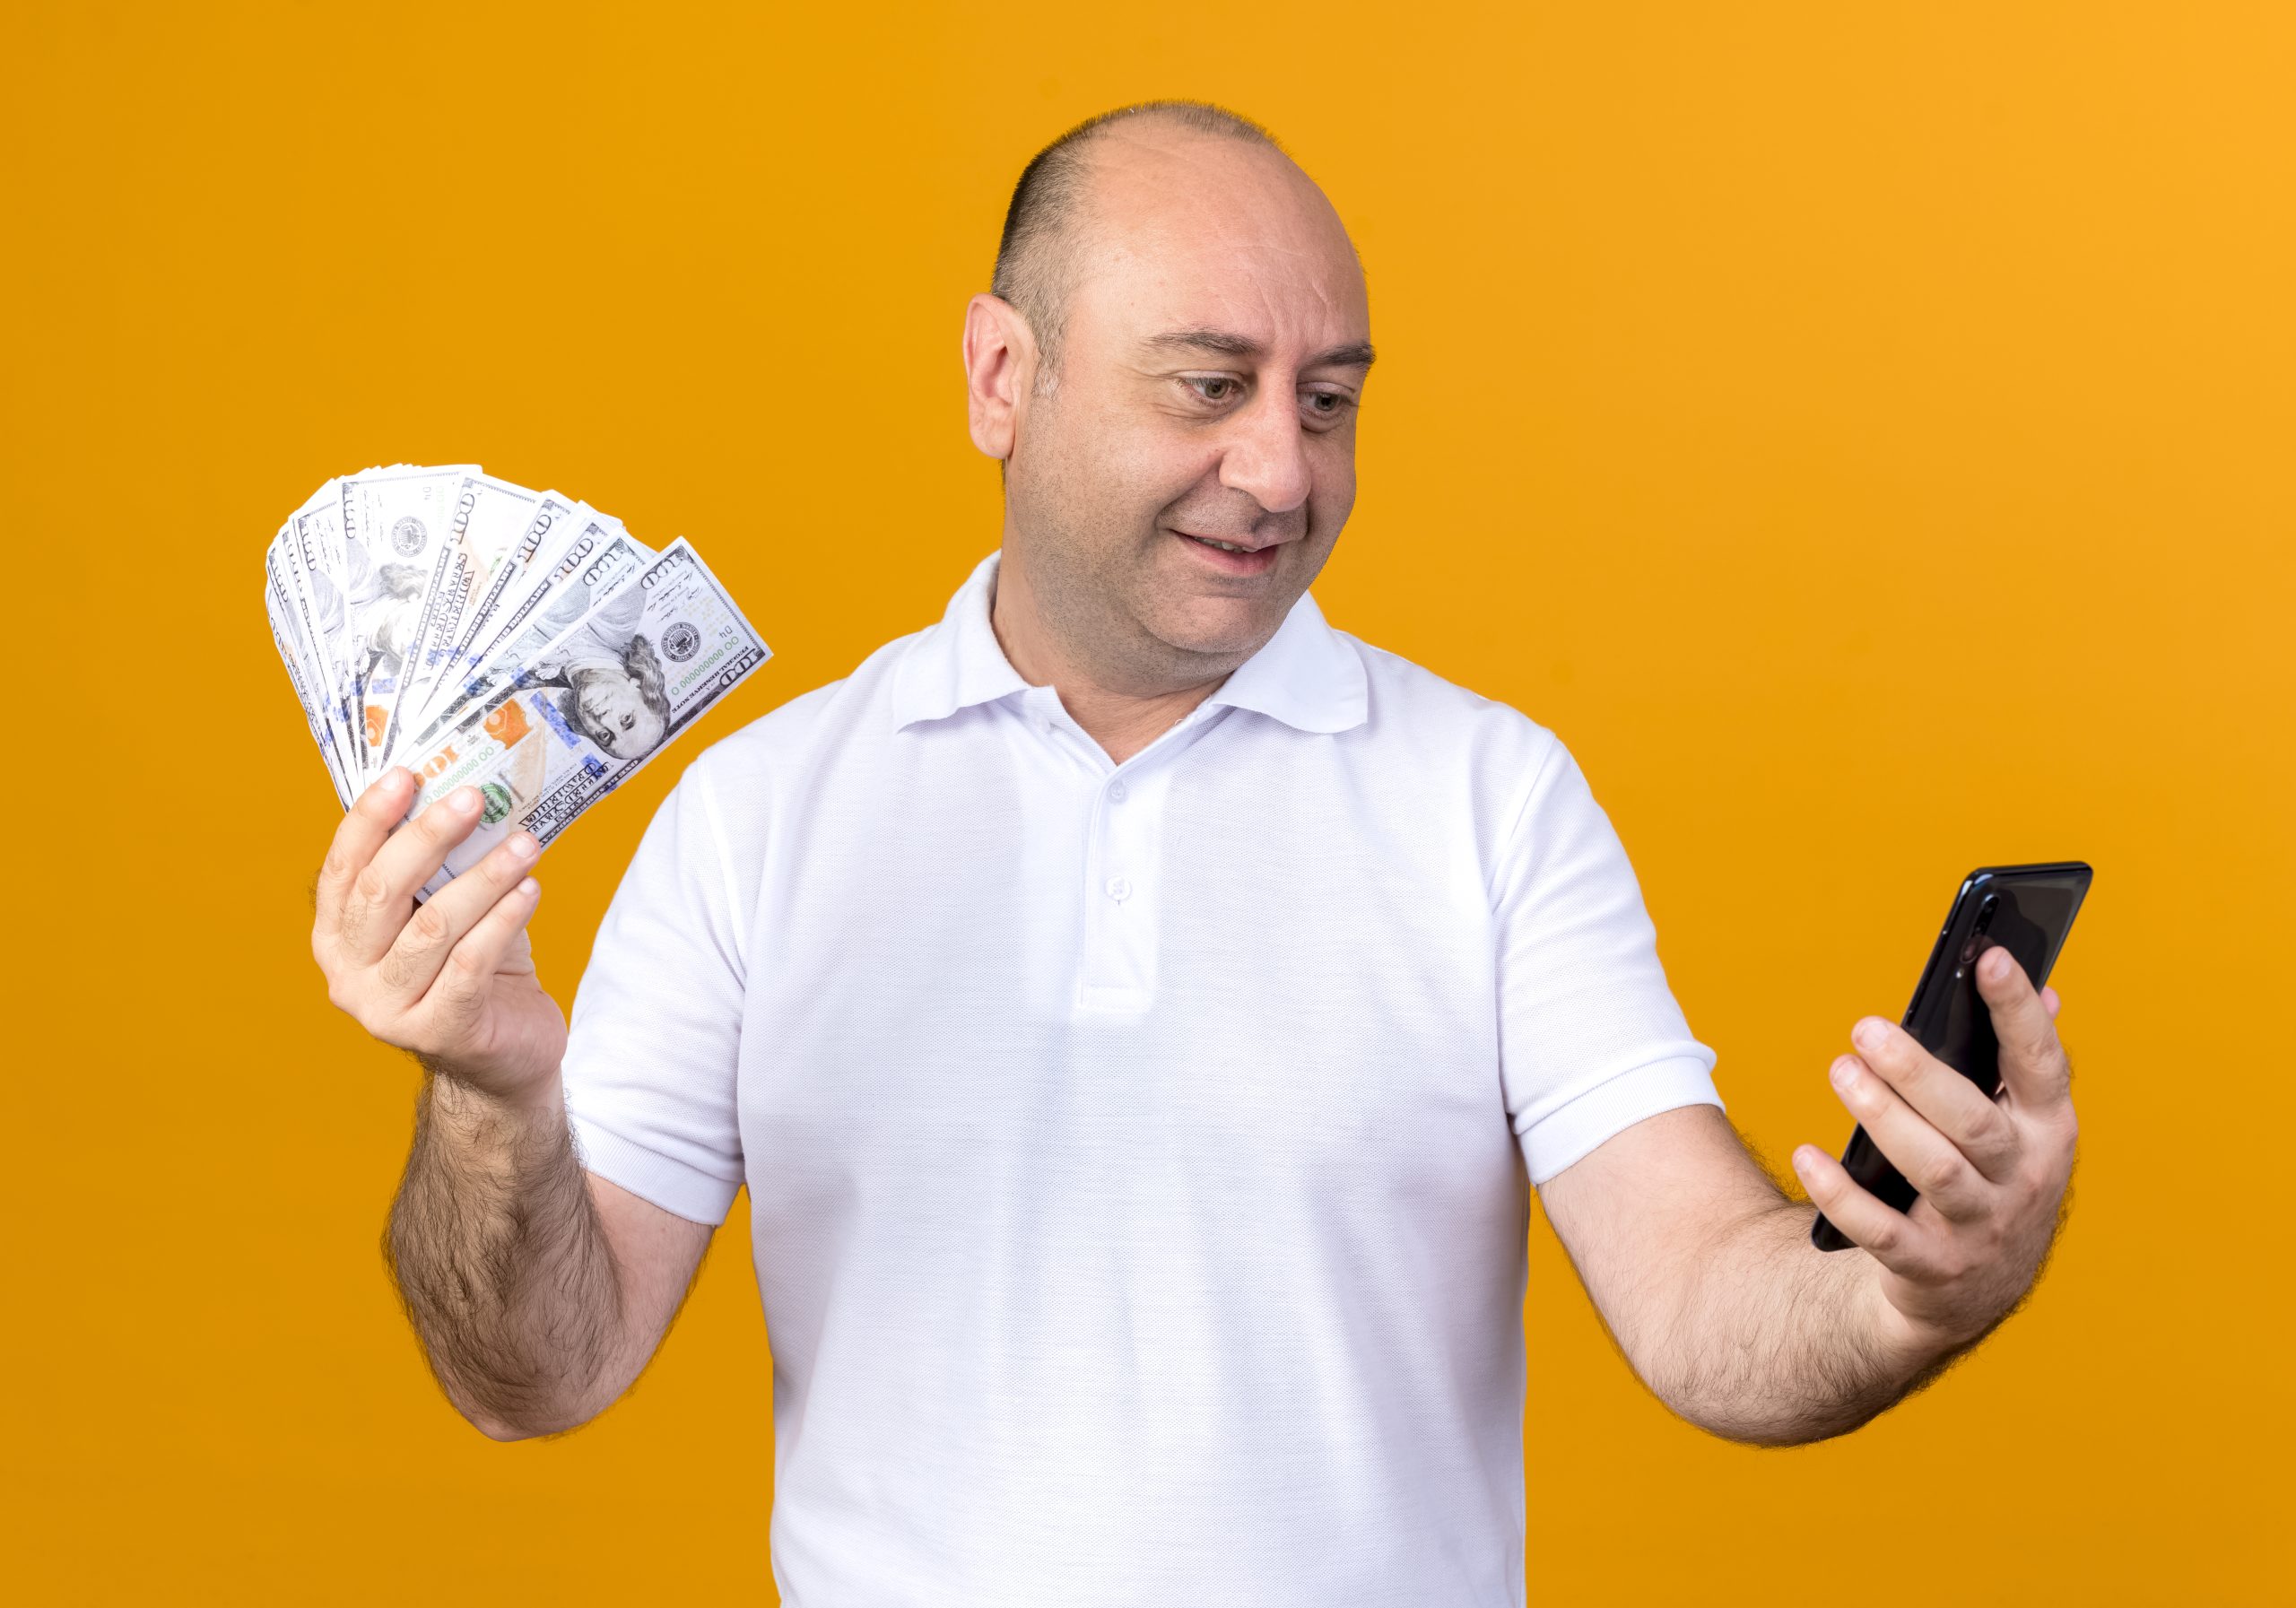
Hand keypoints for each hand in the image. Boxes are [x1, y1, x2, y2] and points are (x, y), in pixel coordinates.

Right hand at [311, 767, 566, 1106]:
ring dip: (485, 877)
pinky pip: (470, 964)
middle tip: (475, 798)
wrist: (506, 1056)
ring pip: (433, 927)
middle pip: (381, 892)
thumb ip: (441, 869)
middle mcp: (348, 975)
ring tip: (525, 845)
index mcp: (337, 937)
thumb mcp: (447, 913)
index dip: (370, 819)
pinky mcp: (439, 1032)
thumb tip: (467, 792)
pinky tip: (530, 891)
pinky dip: (503, 921)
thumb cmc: (474, 970)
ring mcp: (387, 1010)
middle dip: (429, 837)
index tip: (408, 774)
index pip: (342, 868)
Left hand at [1790, 947, 2077, 1362]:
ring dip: (1882, 1118)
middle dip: (1918, 1072)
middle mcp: (2023, 1179)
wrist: (1971, 1292)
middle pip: (1972, 1121)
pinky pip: (1883, 1232)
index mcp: (2047, 1130)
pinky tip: (1807, 1155)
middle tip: (1864, 1028)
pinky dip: (1841, 1195)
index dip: (2019, 1010)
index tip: (1989, 955)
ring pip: (1933, 1170)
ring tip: (1841, 1071)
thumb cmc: (1988, 1176)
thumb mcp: (2021, 1126)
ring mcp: (1981, 1228)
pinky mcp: (1932, 1268)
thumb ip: (2025, 1063)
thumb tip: (2048, 990)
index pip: (2041, 1062)